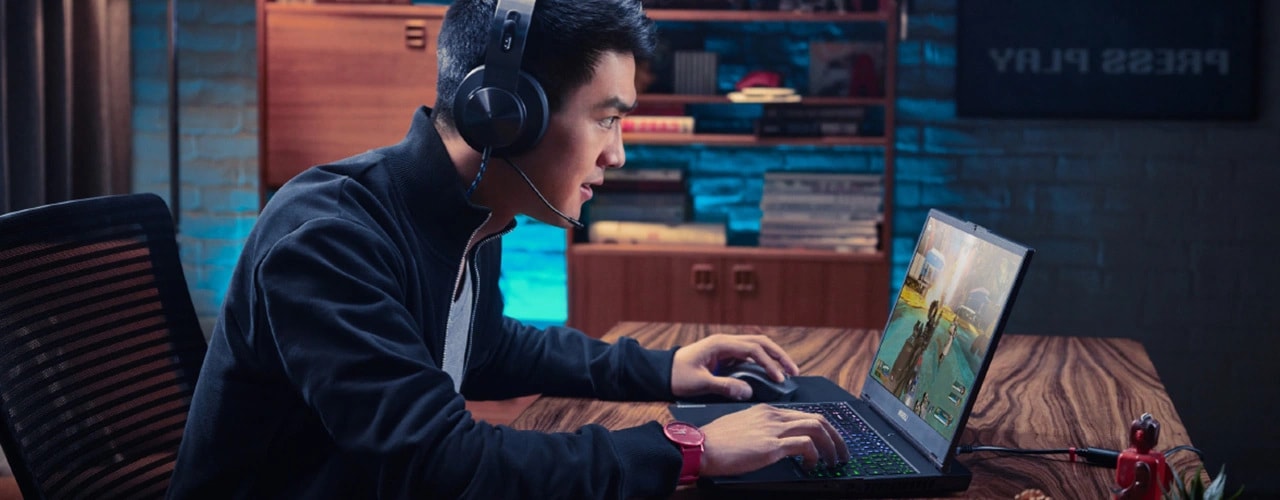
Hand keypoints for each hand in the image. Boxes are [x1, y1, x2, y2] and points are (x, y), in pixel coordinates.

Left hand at [670, 334, 799, 399]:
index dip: (769, 363)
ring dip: (773, 358)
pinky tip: (770, 374)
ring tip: (787, 373)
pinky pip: (749, 356)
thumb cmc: (676, 376)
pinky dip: (763, 363)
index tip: (779, 378)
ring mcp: (726, 348)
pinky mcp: (725, 356)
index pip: (753, 349)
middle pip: (760, 343)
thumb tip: (748, 391)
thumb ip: (724, 386)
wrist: (660, 372)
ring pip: (757, 347)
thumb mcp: (699, 383)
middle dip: (779, 356)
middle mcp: (726, 342)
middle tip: (794, 372)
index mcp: (721, 344)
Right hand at [698, 404, 850, 475]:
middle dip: (836, 437)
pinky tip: (812, 465)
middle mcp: (773, 416)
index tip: (829, 442)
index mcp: (766, 410)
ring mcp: (773, 429)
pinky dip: (815, 455)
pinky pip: (805, 445)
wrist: (701, 446)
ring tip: (834, 461)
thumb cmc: (715, 442)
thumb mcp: (742, 428)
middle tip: (841, 452)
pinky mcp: (771, 445)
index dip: (822, 429)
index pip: (804, 414)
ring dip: (832, 447)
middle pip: (818, 418)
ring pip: (817, 429)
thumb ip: (760, 430)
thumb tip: (774, 443)